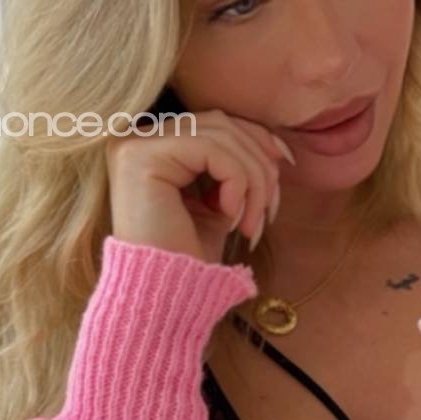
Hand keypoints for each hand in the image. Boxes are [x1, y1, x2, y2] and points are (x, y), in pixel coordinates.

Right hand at [105, 106, 295, 265]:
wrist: (165, 297)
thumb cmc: (190, 258)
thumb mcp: (221, 203)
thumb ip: (237, 169)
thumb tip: (276, 145)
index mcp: (154, 146)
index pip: (216, 122)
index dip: (257, 139)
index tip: (286, 166)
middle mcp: (137, 138)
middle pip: (221, 123)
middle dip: (259, 163)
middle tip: (269, 210)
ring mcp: (134, 144)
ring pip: (221, 135)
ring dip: (252, 179)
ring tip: (252, 223)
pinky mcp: (141, 157)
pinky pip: (211, 150)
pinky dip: (235, 182)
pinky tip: (231, 217)